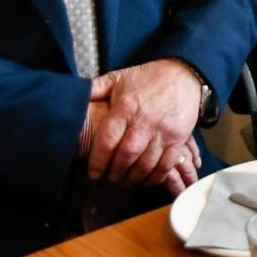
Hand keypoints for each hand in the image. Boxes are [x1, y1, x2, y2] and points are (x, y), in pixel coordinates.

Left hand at [85, 59, 204, 185]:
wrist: (184, 74)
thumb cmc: (147, 78)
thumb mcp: (118, 78)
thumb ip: (95, 89)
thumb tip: (73, 96)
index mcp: (125, 107)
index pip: (107, 141)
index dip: (97, 161)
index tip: (93, 174)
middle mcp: (144, 120)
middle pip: (126, 155)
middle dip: (115, 173)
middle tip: (109, 179)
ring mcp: (163, 130)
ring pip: (146, 163)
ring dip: (134, 177)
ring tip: (126, 182)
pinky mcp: (178, 137)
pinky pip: (167, 163)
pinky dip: (156, 175)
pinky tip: (148, 179)